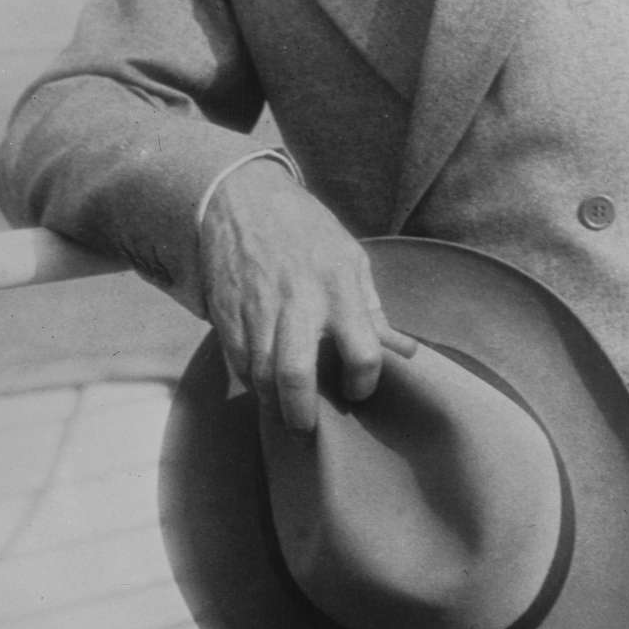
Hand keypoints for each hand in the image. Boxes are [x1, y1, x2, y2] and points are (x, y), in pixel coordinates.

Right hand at [198, 160, 415, 432]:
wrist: (240, 198)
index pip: (362, 350)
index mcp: (338, 287)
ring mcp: (257, 309)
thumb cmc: (306, 229)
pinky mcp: (226, 313)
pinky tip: (262, 387)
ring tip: (286, 415)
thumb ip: (372, 308)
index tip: (359, 389)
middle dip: (301, 412)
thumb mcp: (350, 256)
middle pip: (295, 374)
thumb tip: (402, 350)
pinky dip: (250, 381)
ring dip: (273, 404)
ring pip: (260, 375)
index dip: (364, 381)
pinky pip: (238, 362)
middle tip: (309, 430)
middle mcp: (297, 302)